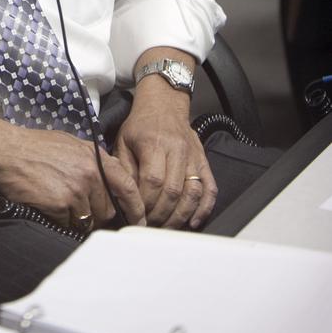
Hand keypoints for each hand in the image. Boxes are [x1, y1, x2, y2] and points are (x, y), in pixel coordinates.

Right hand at [0, 126, 145, 230]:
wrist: (8, 151)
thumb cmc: (37, 147)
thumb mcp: (72, 144)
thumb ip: (94, 160)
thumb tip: (110, 180)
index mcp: (96, 158)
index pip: (128, 186)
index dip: (136, 207)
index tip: (139, 220)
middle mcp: (90, 174)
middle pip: (107, 210)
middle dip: (97, 213)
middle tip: (79, 206)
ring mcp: (76, 190)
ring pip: (88, 220)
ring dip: (76, 218)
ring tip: (60, 202)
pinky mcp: (61, 204)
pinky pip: (68, 224)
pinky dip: (60, 219)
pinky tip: (49, 204)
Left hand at [113, 83, 216, 228]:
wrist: (164, 104)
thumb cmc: (141, 125)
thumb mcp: (123, 141)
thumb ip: (124, 168)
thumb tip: (125, 197)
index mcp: (154, 143)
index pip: (153, 181)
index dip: (146, 202)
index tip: (137, 214)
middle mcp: (177, 150)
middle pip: (173, 191)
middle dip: (161, 214)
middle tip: (151, 226)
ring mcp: (193, 157)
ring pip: (192, 193)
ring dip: (180, 216)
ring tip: (167, 227)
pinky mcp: (203, 161)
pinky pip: (210, 188)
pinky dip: (204, 208)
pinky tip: (193, 221)